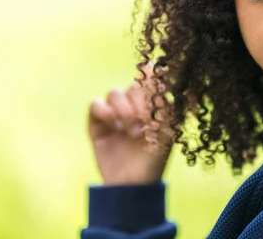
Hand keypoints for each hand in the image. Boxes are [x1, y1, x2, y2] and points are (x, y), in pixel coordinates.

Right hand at [87, 62, 174, 185]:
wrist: (132, 184)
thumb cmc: (153, 159)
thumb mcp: (165, 132)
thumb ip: (163, 107)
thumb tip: (158, 82)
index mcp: (153, 105)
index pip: (151, 79)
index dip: (152, 77)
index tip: (155, 86)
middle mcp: (134, 105)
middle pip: (134, 85)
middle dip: (139, 103)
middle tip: (143, 125)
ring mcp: (115, 112)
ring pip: (115, 92)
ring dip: (124, 109)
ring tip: (131, 131)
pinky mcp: (97, 122)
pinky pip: (96, 104)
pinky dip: (105, 111)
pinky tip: (115, 127)